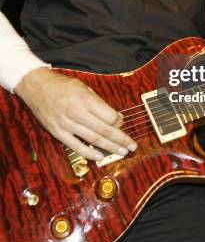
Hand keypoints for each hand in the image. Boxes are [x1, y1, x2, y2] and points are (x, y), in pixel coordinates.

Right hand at [15, 67, 136, 160]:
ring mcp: (66, 124)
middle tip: (132, 146)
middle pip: (104, 130)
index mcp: (85, 99)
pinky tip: (99, 156)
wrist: (35, 86)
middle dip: (120, 139)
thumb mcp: (83, 86)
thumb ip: (97, 102)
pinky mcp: (57, 132)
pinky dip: (88, 153)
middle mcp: (76, 112)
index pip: (109, 116)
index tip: (122, 123)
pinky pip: (75, 146)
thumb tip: (113, 117)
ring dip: (109, 147)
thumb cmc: (61, 85)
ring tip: (121, 152)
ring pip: (92, 139)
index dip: (119, 122)